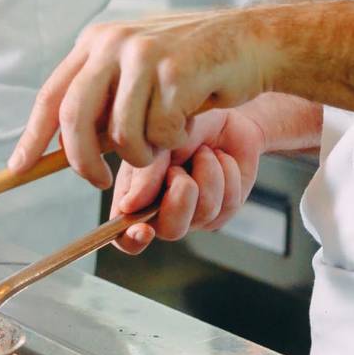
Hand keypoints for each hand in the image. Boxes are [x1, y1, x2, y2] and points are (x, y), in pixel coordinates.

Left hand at [10, 10, 279, 187]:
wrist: (250, 42)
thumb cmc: (192, 66)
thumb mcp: (136, 70)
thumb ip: (103, 99)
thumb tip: (62, 145)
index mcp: (96, 42)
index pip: (52, 94)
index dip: (33, 136)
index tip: (18, 168)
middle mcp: (112, 43)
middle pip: (75, 118)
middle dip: (82, 161)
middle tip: (99, 181)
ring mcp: (143, 55)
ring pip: (121, 135)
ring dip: (145, 152)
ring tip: (167, 133)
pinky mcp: (174, 72)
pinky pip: (160, 133)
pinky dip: (175, 139)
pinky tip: (191, 116)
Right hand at [103, 107, 267, 253]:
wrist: (220, 114)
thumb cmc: (180, 125)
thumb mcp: (157, 142)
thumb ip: (143, 174)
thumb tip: (128, 207)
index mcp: (136, 197)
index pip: (124, 236)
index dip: (131, 239)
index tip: (143, 229)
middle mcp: (164, 211)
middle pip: (170, 231)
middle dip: (180, 200)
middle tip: (179, 171)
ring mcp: (196, 214)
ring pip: (205, 213)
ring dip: (206, 174)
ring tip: (203, 152)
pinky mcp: (225, 209)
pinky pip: (228, 203)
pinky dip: (226, 173)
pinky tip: (220, 158)